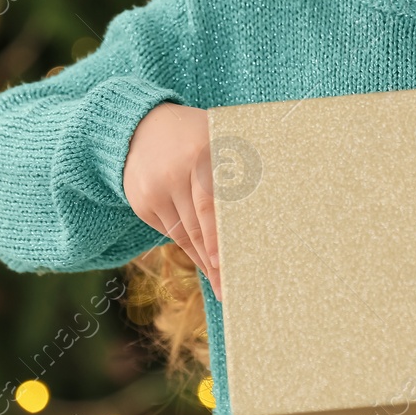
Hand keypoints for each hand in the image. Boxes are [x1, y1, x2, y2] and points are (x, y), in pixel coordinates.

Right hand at [123, 102, 221, 298]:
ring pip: (182, 234)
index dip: (219, 235)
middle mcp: (173, 175)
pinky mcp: (142, 204)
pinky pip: (169, 232)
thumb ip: (239, 159)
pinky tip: (204, 262)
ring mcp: (154, 191)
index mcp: (199, 154)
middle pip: (196, 227)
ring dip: (202, 260)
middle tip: (230, 287)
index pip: (210, 203)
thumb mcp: (217, 135)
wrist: (139, 126)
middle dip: (214, 260)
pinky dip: (188, 247)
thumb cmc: (195, 134)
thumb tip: (275, 189)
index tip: (227, 263)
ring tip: (220, 286)